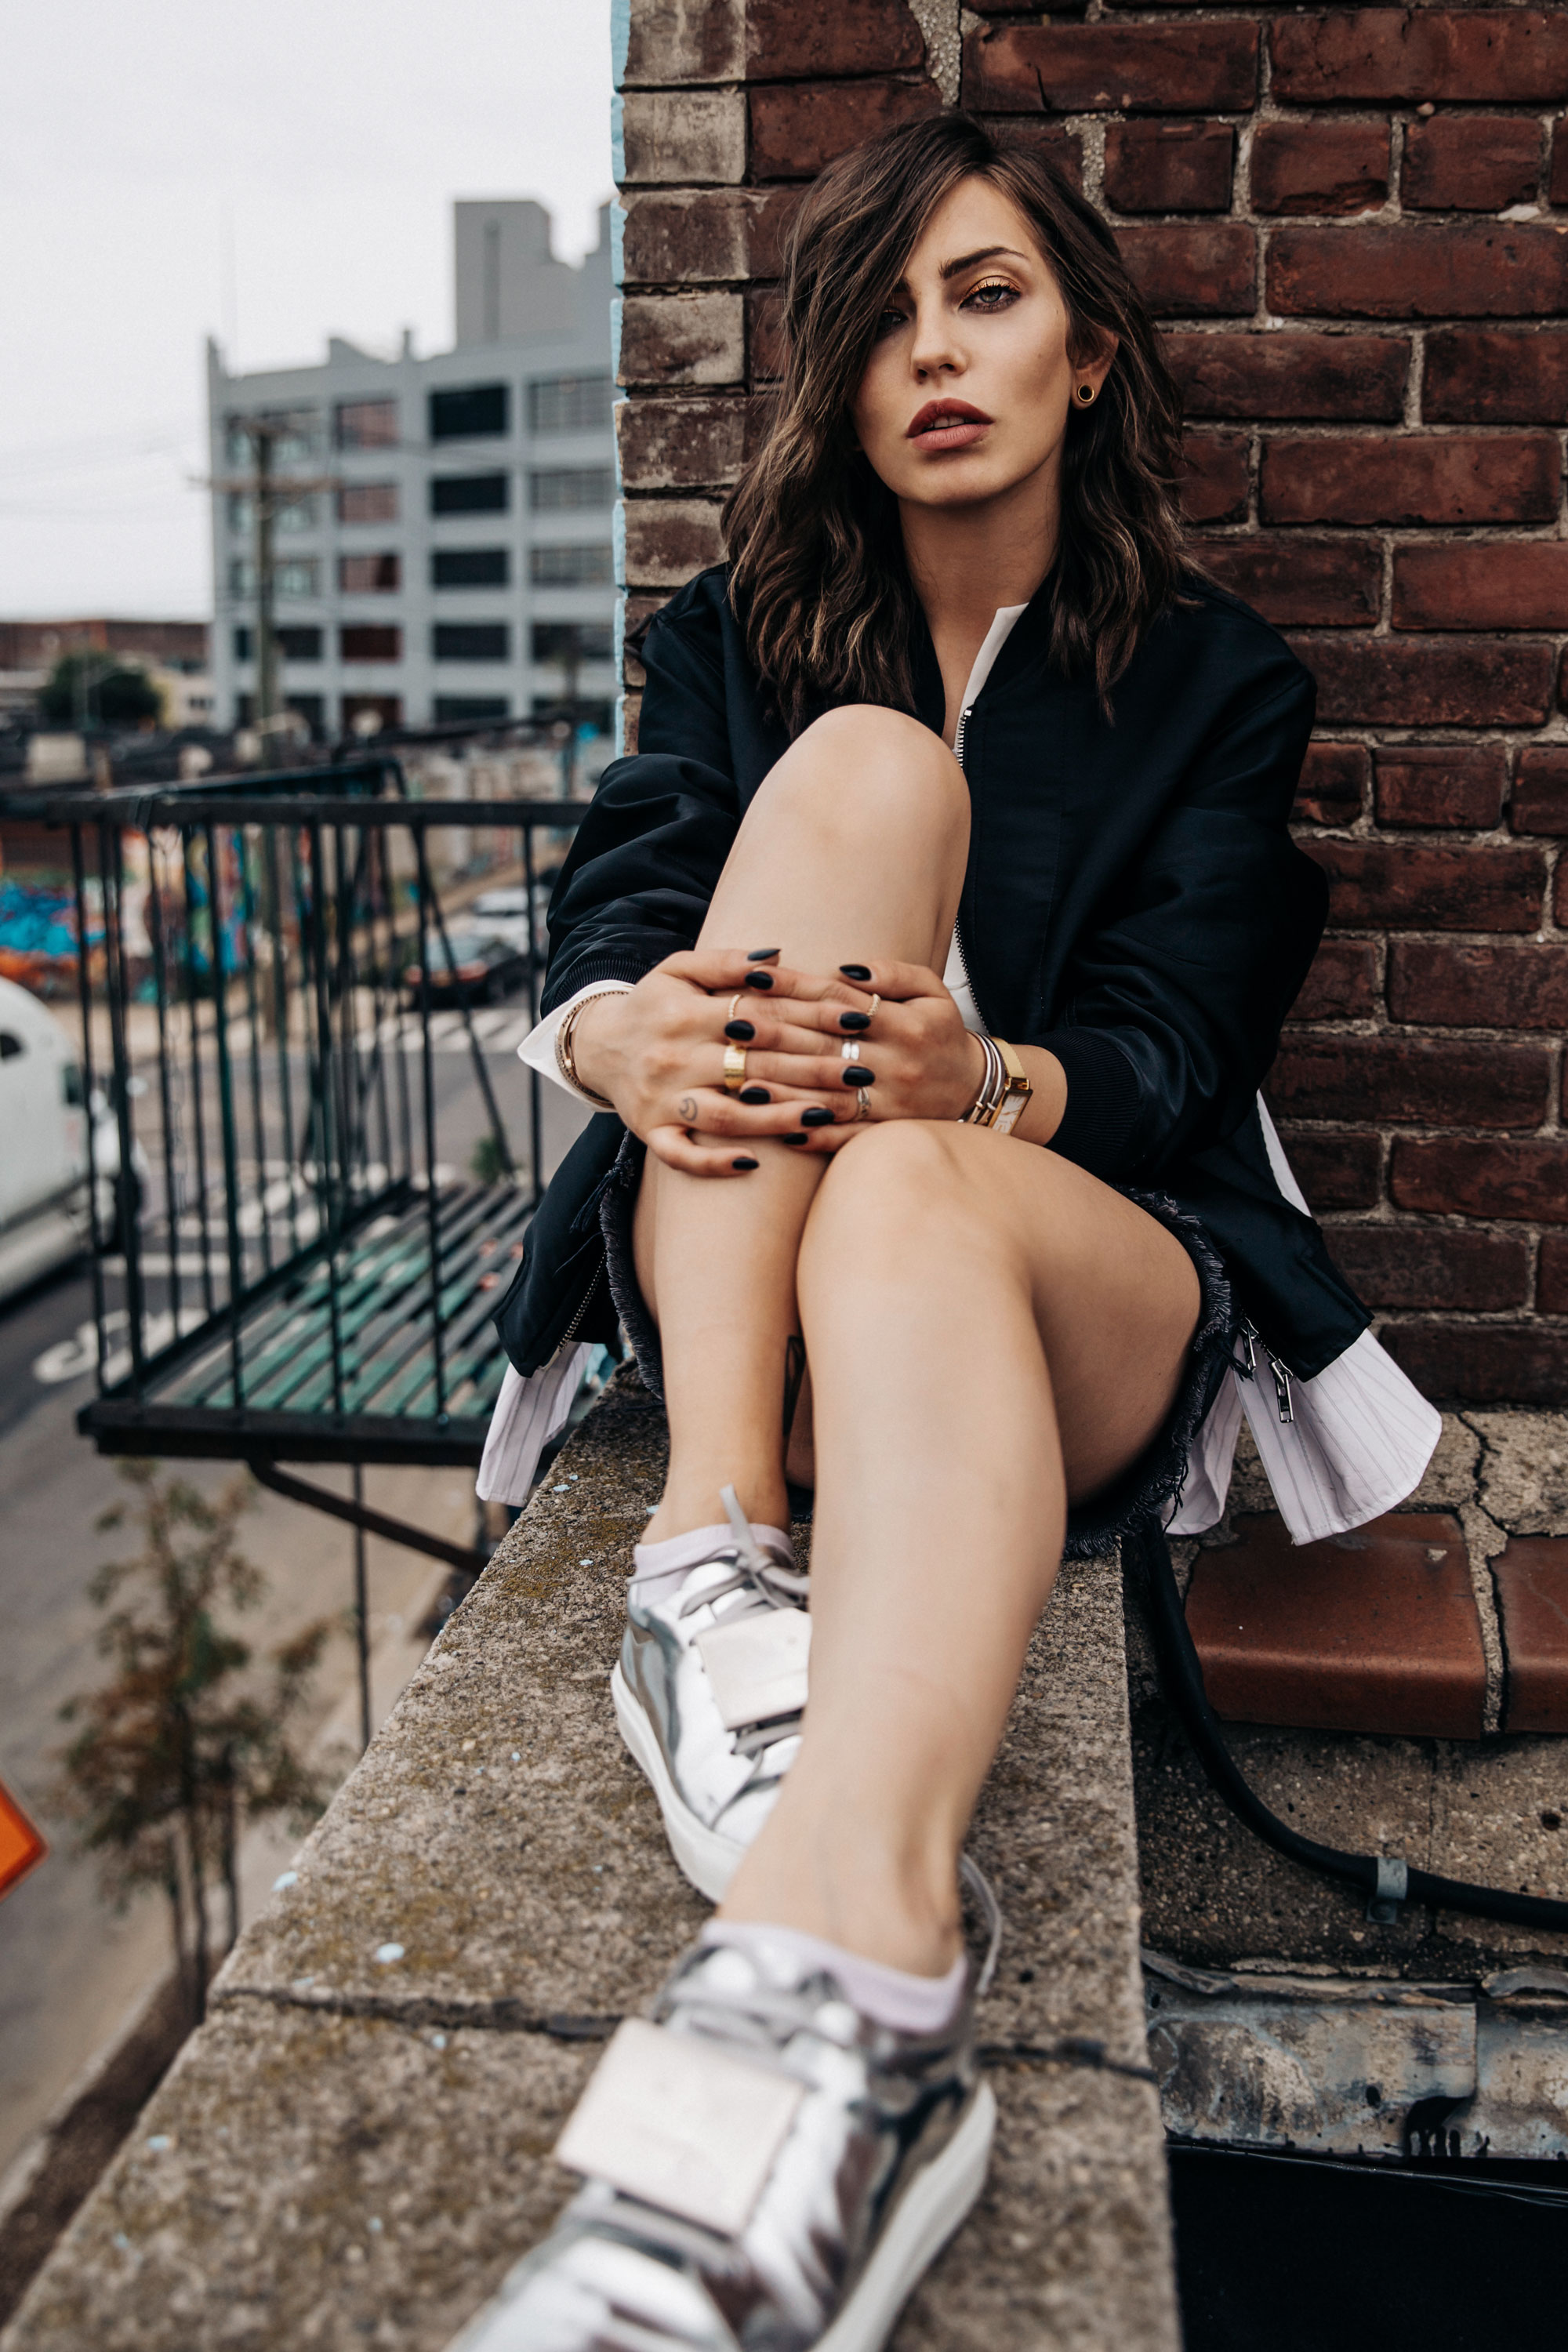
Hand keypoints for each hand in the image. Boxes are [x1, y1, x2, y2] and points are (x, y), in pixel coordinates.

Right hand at [570, 951, 870, 1175]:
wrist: (598, 1046)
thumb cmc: (655, 1005)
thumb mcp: (679, 969)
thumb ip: (727, 962)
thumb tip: (778, 958)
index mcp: (683, 1011)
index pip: (757, 1014)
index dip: (809, 1016)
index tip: (856, 1021)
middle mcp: (672, 1056)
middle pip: (751, 1065)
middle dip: (811, 1069)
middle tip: (861, 1073)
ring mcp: (661, 1099)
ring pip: (724, 1115)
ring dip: (776, 1118)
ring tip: (824, 1116)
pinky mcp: (651, 1132)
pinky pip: (681, 1155)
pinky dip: (713, 1161)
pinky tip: (752, 1163)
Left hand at [756, 958, 988, 1127]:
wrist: (976, 1089)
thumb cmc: (941, 1032)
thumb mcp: (931, 990)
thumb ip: (892, 973)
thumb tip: (845, 969)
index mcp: (903, 1022)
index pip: (838, 1001)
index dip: (795, 988)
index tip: (753, 978)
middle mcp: (895, 1062)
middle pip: (825, 1046)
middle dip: (775, 1035)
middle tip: (730, 1025)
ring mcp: (890, 1101)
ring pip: (829, 1094)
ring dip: (784, 1089)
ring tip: (741, 1079)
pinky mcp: (887, 1130)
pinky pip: (848, 1136)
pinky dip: (816, 1136)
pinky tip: (782, 1131)